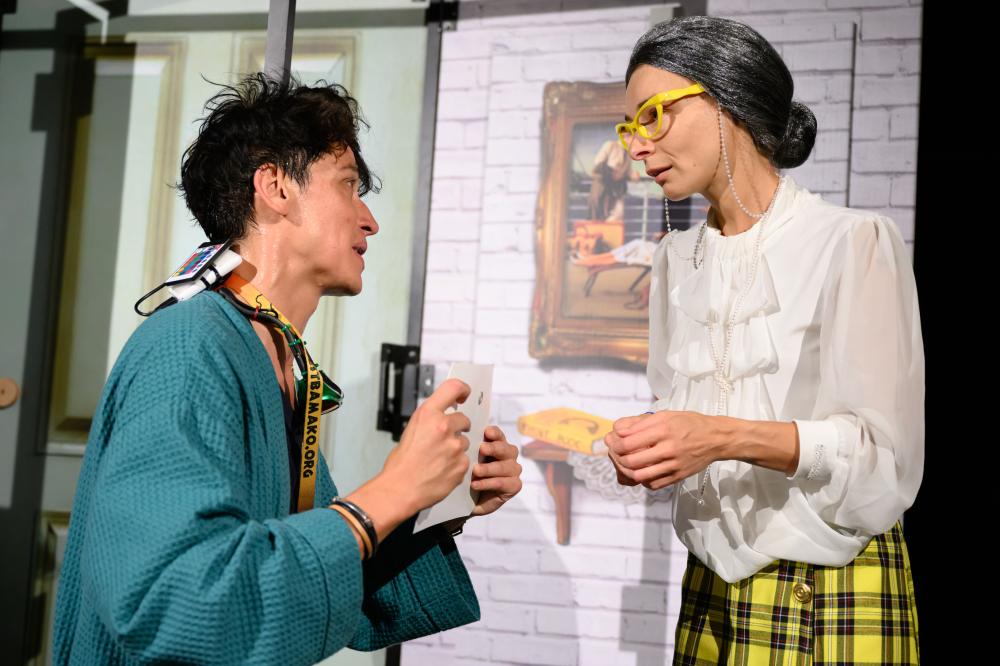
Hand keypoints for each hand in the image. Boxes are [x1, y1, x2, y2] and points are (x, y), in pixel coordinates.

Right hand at [380, 378, 472, 512]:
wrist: (400, 489)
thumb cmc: (401, 464)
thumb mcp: (411, 430)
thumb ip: (430, 421)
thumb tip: (442, 417)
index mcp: (428, 414)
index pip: (453, 388)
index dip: (462, 390)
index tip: (464, 395)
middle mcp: (444, 426)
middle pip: (463, 419)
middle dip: (458, 427)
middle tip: (446, 439)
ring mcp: (455, 445)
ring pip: (465, 441)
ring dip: (456, 448)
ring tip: (439, 459)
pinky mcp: (462, 463)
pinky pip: (465, 459)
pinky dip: (457, 464)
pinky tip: (442, 470)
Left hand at [470, 426, 521, 515]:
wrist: (471, 500)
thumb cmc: (470, 475)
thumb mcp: (469, 460)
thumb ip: (471, 448)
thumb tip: (462, 437)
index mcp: (499, 444)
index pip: (499, 435)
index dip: (494, 433)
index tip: (486, 431)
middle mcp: (509, 455)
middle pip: (505, 449)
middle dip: (493, 448)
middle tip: (482, 448)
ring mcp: (514, 470)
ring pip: (503, 467)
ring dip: (488, 468)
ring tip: (475, 470)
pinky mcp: (515, 485)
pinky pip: (501, 483)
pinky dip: (487, 483)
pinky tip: (475, 485)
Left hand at [604, 411, 719, 489]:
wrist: (716, 439)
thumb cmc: (690, 424)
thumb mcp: (665, 415)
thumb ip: (640, 423)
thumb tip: (618, 430)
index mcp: (663, 429)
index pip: (629, 442)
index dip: (615, 443)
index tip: (612, 441)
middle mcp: (668, 448)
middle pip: (631, 461)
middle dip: (617, 457)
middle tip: (615, 453)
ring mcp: (673, 465)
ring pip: (639, 475)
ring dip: (627, 471)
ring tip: (625, 463)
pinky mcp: (678, 476)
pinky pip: (653, 484)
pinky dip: (642, 480)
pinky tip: (641, 471)